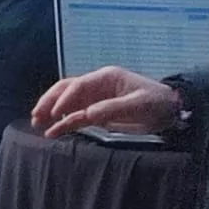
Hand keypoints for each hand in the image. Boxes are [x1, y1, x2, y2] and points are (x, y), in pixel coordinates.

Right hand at [31, 66, 180, 137]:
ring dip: (51, 111)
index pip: (78, 85)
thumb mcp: (138, 104)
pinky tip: (54, 131)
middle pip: (65, 89)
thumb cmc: (157, 103)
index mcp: (106, 78)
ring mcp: (95, 99)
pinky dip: (62, 122)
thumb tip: (86, 114)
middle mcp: (97, 86)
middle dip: (49, 101)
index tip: (56, 113)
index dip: (64, 98)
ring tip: (38, 123)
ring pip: (66, 102)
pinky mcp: (97, 112)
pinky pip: (75, 115)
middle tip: (37, 116)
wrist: (171, 111)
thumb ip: (111, 108)